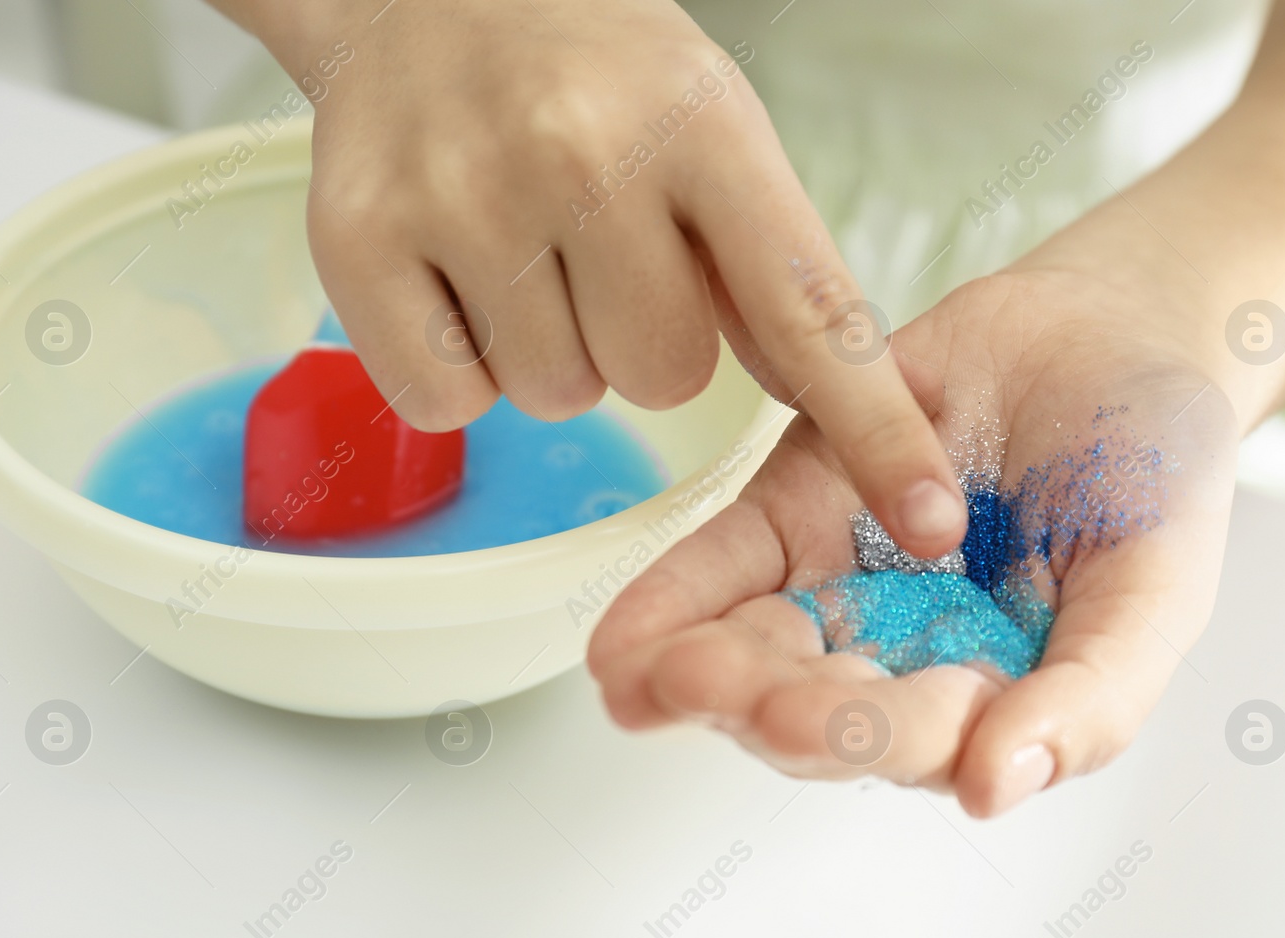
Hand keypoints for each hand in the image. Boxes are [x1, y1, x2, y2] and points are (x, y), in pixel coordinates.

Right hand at [259, 0, 965, 556]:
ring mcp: (459, 193)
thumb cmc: (590, 72)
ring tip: (527, 246)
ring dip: (552, 350)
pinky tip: (457, 275)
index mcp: (700, 123)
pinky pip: (448, 401)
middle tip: (603, 251)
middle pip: (662, 378)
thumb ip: (769, 263)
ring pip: (554, 397)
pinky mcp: (356, 239)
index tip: (928, 519)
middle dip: (643, 340)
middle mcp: (580, 151)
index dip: (876, 428)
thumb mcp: (712, 127)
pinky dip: (461, 366)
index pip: (809, 307)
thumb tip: (823, 403)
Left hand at [588, 268, 1239, 815]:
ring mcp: (839, 589)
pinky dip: (671, 602)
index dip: (865, 733)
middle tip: (712, 687)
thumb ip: (1093, 693)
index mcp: (989, 698)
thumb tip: (994, 788)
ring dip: (703, 669)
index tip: (818, 722)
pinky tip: (621, 646)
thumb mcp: (1158, 586)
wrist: (1110, 333)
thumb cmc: (1153, 468)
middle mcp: (902, 662)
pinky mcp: (788, 514)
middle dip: (764, 703)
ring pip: (758, 648)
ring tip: (655, 675)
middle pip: (819, 704)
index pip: (917, 739)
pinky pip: (721, 566)